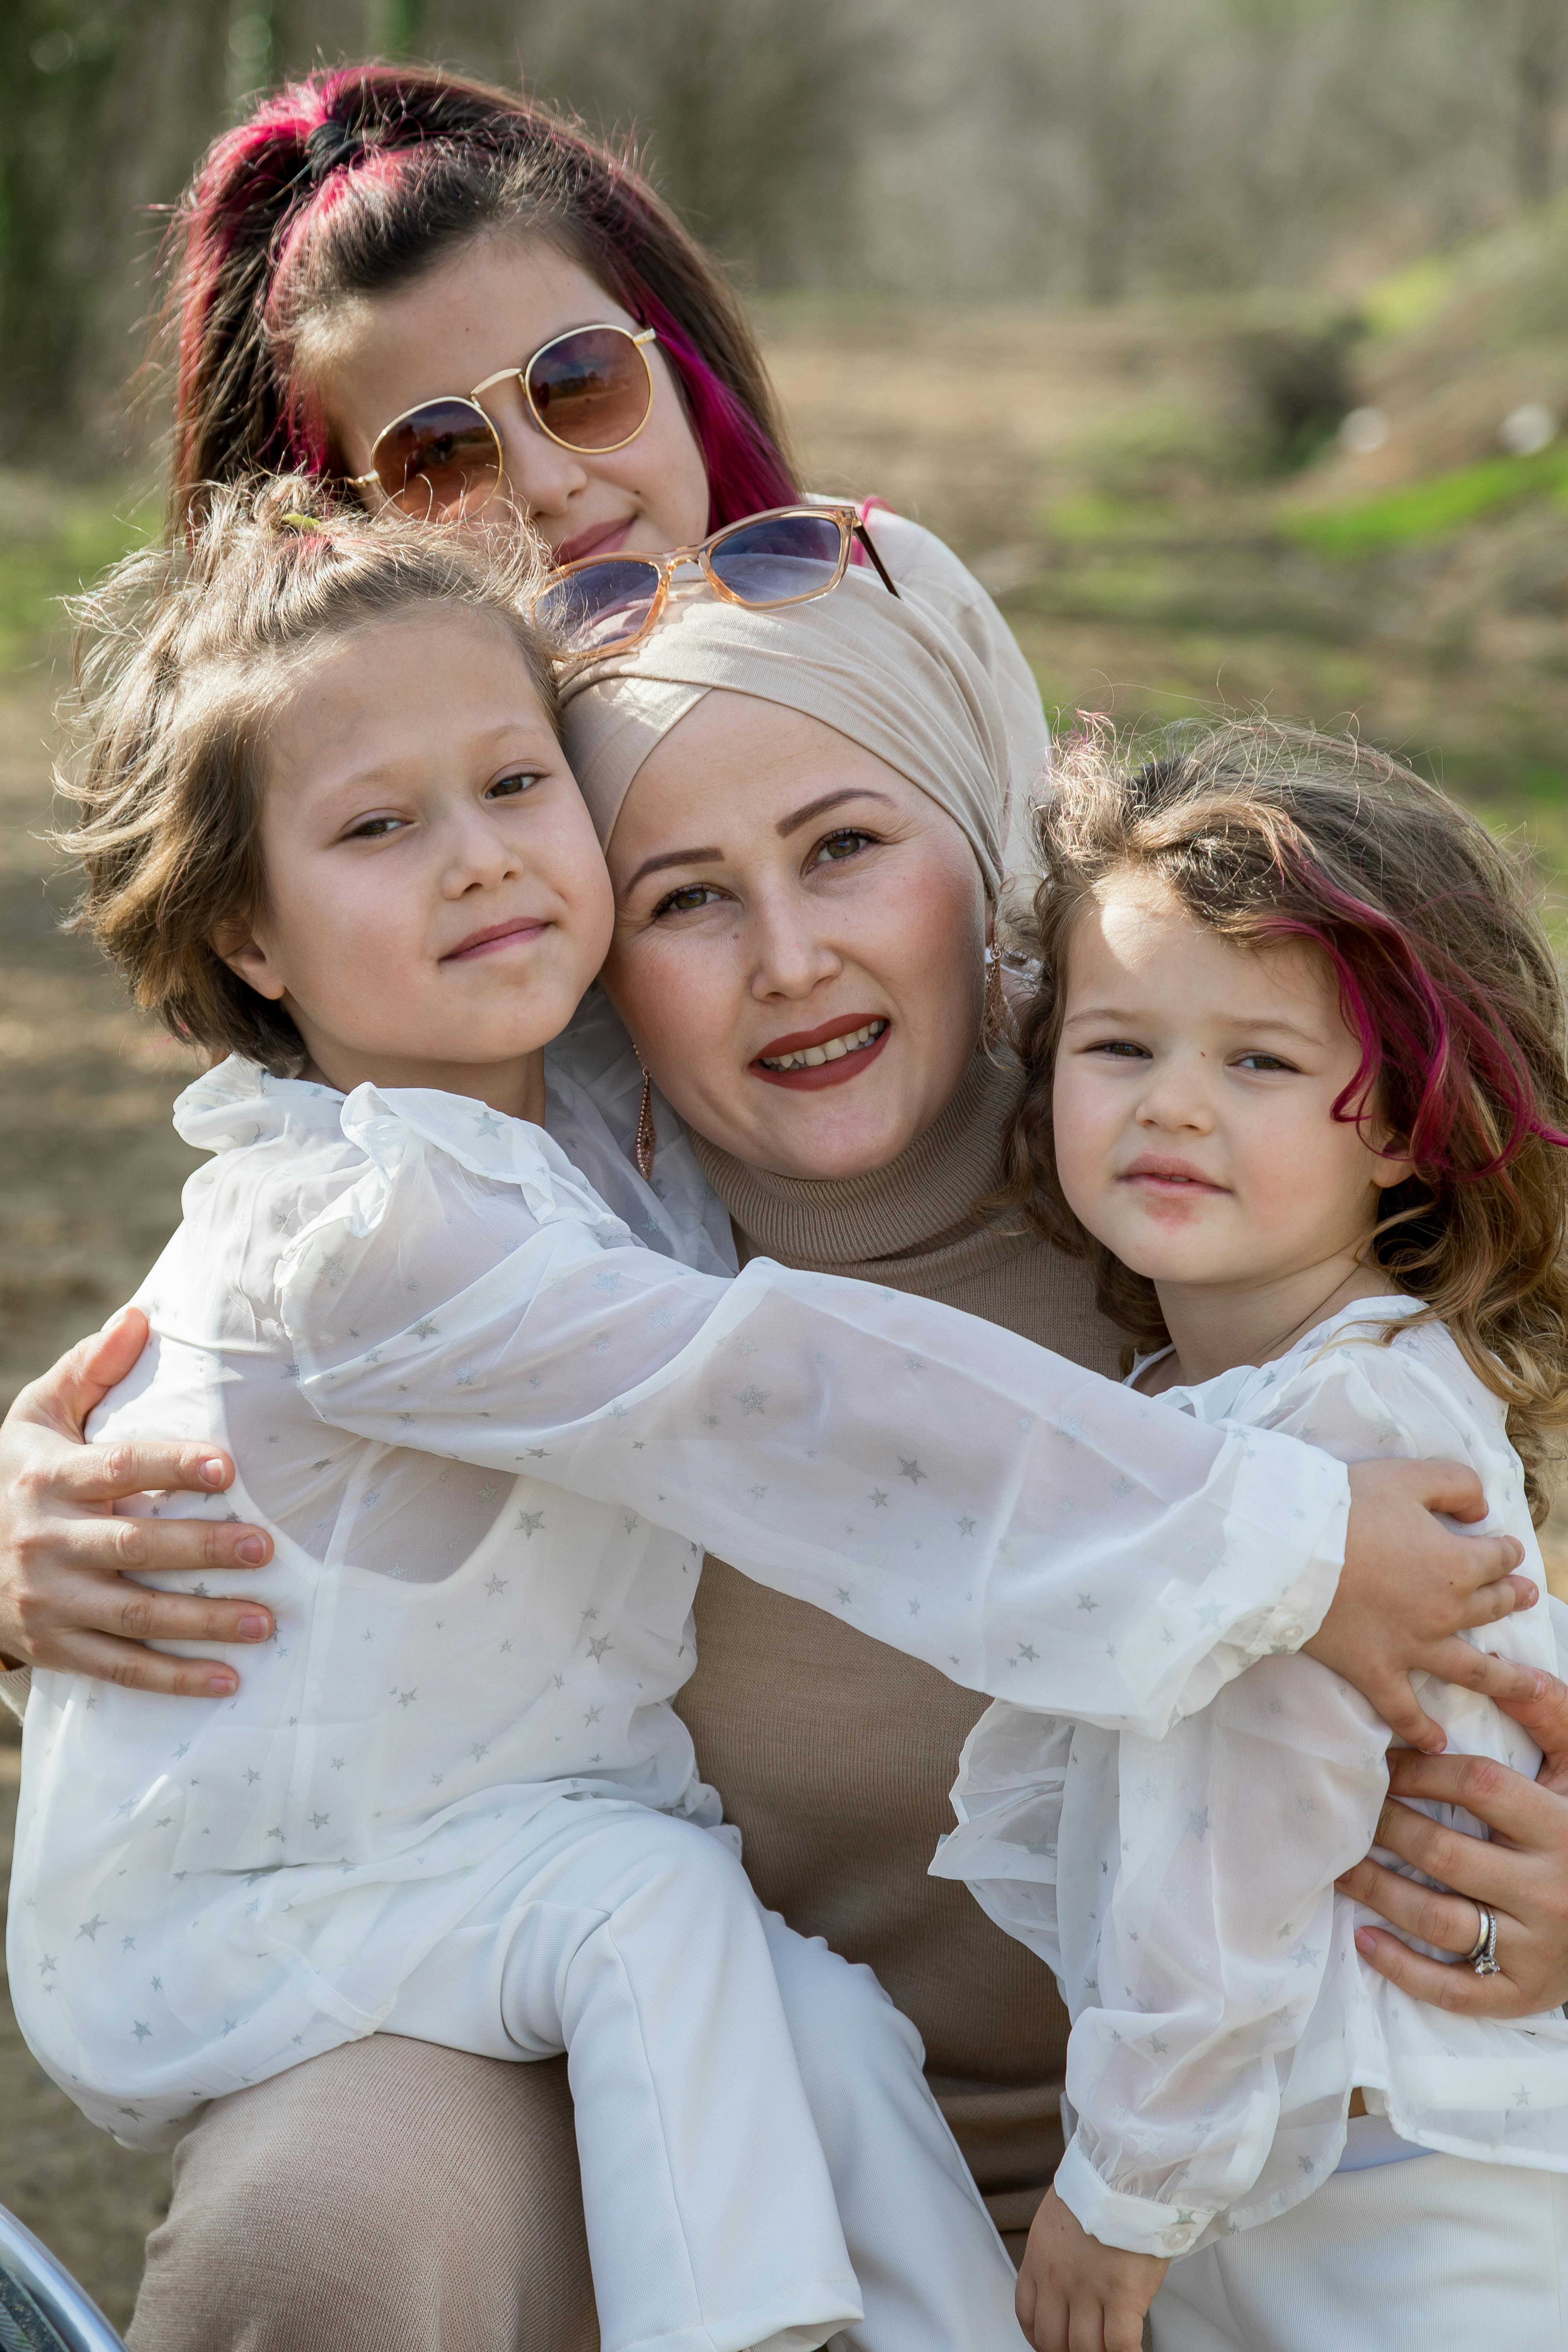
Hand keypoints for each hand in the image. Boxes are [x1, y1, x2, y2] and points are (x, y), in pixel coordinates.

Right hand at [0, 1309, 273, 1696]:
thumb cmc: (17, 1474)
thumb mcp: (36, 1417)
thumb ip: (89, 1370)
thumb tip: (140, 1317)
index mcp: (52, 1478)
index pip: (120, 1469)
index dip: (173, 1467)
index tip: (227, 1468)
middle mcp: (49, 1541)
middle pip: (134, 1548)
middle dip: (202, 1550)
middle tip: (265, 1547)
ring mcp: (51, 1600)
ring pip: (134, 1616)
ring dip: (203, 1622)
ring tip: (267, 1620)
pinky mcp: (56, 1645)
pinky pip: (120, 1667)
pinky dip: (174, 1679)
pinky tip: (228, 1680)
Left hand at [1015, 2188, 1167, 2351]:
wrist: (1123, 2169)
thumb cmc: (1098, 2185)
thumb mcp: (1059, 2218)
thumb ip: (1058, 2253)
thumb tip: (1069, 2277)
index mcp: (1040, 2259)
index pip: (1027, 2315)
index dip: (1039, 2338)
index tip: (1052, 2343)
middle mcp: (1059, 2279)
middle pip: (1052, 2339)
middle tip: (1081, 2349)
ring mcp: (1089, 2290)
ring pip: (1084, 2348)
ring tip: (1108, 2351)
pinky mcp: (1122, 2295)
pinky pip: (1120, 2345)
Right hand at [1303, 1458, 1533, 1752]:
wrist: (1292, 1551)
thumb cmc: (1347, 1506)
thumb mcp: (1409, 1476)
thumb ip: (1456, 1485)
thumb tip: (1480, 1512)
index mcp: (1457, 1563)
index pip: (1498, 1557)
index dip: (1505, 1550)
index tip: (1505, 1548)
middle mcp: (1445, 1611)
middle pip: (1491, 1606)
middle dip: (1511, 1599)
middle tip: (1525, 1598)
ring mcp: (1413, 1647)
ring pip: (1472, 1670)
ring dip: (1506, 1681)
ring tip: (1533, 1689)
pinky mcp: (1375, 1671)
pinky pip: (1404, 1711)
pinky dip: (1422, 1731)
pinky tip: (1438, 1744)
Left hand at [1337, 1666, 1567, 2016]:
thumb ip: (1551, 1715)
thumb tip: (1506, 1665)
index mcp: (1561, 1828)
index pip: (1479, 1786)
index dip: (1422, 1770)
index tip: (1383, 1764)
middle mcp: (1549, 1891)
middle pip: (1446, 1852)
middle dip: (1388, 1827)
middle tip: (1350, 1812)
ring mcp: (1535, 1949)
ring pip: (1440, 1919)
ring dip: (1379, 1891)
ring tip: (1339, 1867)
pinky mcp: (1520, 1994)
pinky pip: (1453, 1988)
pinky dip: (1404, 1968)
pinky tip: (1365, 1940)